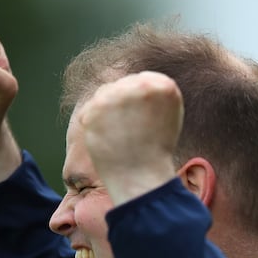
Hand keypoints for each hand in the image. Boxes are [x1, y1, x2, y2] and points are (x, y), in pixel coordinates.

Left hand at [79, 71, 182, 204]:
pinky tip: (107, 138)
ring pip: (105, 93)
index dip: (138, 100)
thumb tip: (132, 80)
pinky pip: (91, 108)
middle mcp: (141, 86)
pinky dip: (95, 123)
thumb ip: (152, 94)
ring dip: (107, 111)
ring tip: (119, 135)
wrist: (140, 177)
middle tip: (127, 130)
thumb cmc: (155, 151)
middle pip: (122, 85)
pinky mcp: (96, 108)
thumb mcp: (167, 115)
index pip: (142, 80)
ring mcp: (117, 96)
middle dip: (121, 104)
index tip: (139, 119)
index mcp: (164, 86)